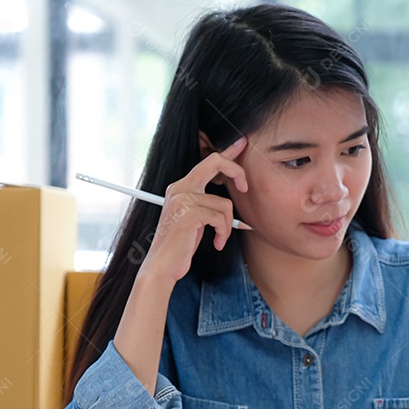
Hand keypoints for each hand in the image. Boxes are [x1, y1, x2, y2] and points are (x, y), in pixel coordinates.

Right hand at [139, 137, 249, 284]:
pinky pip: (221, 218)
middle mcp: (180, 187)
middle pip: (215, 161)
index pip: (207, 162)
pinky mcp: (189, 213)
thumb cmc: (181, 245)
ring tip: (220, 238)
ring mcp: (183, 198)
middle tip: (246, 187)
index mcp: (182, 187)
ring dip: (227, 226)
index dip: (227, 152)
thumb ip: (207, 204)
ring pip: (225, 203)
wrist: (163, 265)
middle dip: (237, 171)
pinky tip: (217, 244)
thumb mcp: (195, 219)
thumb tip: (232, 198)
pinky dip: (223, 233)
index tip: (242, 143)